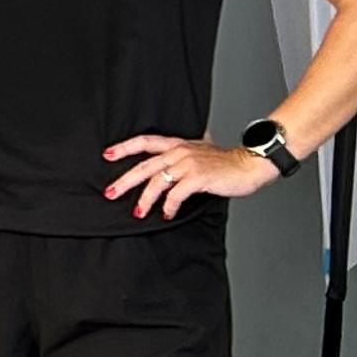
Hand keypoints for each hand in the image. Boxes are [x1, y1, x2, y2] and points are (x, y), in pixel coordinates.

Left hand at [104, 132, 269, 219]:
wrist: (250, 165)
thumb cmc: (226, 163)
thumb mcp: (199, 152)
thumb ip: (181, 156)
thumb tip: (164, 168)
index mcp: (177, 144)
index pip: (144, 141)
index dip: (124, 147)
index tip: (107, 155)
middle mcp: (179, 151)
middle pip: (144, 165)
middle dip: (124, 180)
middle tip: (110, 192)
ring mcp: (188, 164)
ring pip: (157, 182)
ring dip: (144, 199)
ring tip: (137, 212)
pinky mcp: (198, 178)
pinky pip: (175, 194)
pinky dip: (168, 206)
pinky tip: (166, 215)